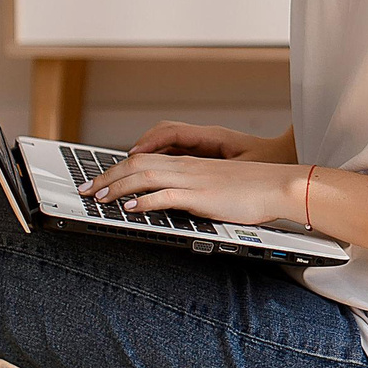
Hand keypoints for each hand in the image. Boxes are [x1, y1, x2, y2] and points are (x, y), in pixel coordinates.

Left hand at [84, 151, 301, 224]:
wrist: (279, 185)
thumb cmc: (254, 190)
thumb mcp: (216, 188)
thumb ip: (192, 192)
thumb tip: (171, 203)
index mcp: (189, 164)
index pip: (144, 160)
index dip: (117, 170)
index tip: (99, 182)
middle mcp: (187, 167)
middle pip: (137, 164)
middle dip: (107, 176)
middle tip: (87, 190)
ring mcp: (194, 180)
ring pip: (146, 176)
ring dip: (118, 187)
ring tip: (100, 198)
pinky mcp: (203, 196)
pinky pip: (168, 195)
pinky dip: (146, 200)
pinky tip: (132, 208)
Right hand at [126, 120, 294, 164]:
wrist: (288, 175)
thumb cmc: (268, 171)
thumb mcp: (242, 171)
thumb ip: (214, 174)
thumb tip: (192, 175)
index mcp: (211, 138)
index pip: (170, 132)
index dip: (148, 143)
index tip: (132, 156)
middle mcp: (204, 139)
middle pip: (160, 137)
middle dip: (135, 152)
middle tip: (113, 171)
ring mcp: (202, 149)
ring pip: (164, 147)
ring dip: (143, 158)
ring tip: (122, 175)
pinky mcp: (204, 160)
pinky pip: (173, 156)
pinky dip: (156, 162)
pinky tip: (146, 177)